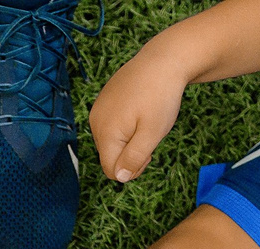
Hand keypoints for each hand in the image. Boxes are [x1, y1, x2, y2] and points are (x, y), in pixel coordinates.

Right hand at [89, 44, 189, 182]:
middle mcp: (95, 121)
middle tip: (151, 135)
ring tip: (147, 120)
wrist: (164, 59)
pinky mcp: (105, 98)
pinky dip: (127, 124)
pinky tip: (141, 109)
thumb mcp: (152, 133)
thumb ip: (134, 158)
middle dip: (130, 154)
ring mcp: (99, 108)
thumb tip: (119, 177)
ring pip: (112, 140)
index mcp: (105, 132)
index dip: (132, 170)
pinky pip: (112, 123)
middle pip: (110, 155)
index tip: (149, 153)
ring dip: (129, 139)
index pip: (111, 170)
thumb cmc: (160, 96)